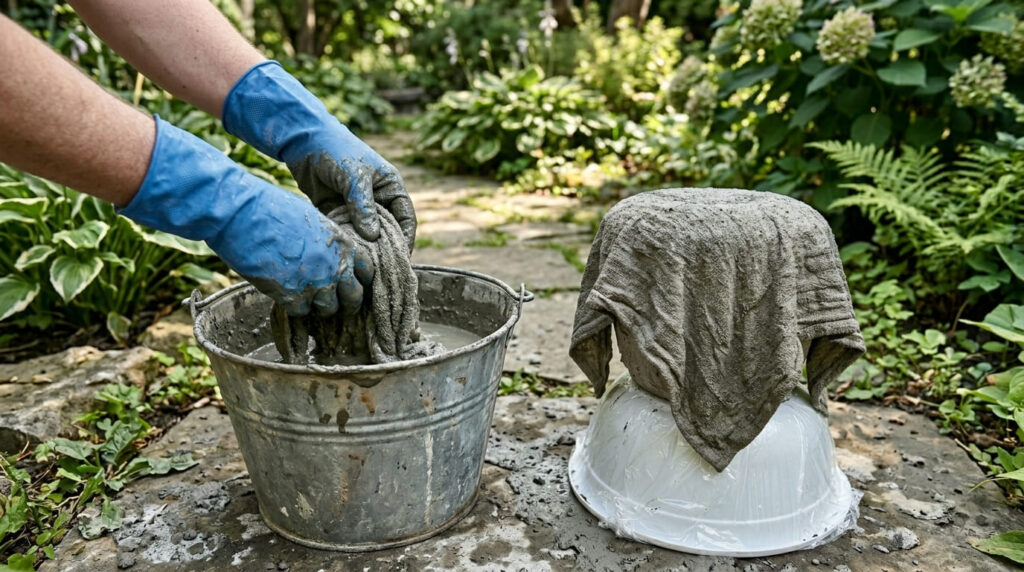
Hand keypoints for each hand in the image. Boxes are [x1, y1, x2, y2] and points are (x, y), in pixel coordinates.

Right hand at [120, 117, 371, 315]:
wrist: (241, 213)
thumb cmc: (271, 208)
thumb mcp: (311, 220)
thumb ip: (326, 242)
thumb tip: (326, 257)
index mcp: (343, 243)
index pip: (367, 271)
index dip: (358, 279)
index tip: (350, 283)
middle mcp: (336, 266)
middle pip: (353, 297)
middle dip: (346, 302)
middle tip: (334, 303)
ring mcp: (316, 284)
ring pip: (328, 310)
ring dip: (318, 307)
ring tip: (306, 299)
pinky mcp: (292, 297)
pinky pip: (301, 313)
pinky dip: (294, 308)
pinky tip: (285, 296)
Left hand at [222, 61, 415, 249]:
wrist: (303, 141)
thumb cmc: (336, 151)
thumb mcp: (354, 177)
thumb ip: (364, 207)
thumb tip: (373, 237)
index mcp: (390, 187)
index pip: (405, 218)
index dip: (405, 239)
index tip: (401, 260)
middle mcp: (377, 199)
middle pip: (387, 231)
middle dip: (384, 250)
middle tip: (379, 270)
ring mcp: (357, 208)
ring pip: (366, 235)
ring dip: (364, 249)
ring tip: (361, 266)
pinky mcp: (337, 213)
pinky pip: (347, 233)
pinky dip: (347, 243)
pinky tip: (343, 256)